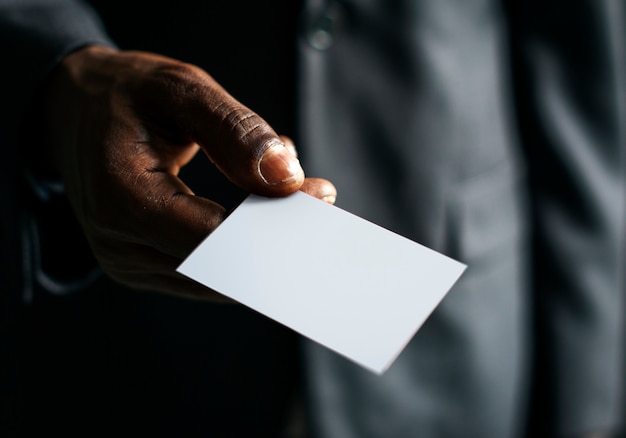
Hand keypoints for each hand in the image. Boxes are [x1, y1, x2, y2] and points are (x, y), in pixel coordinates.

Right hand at [40, 45, 335, 300]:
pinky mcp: (145, 268)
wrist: (78, 114)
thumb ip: (234, 130)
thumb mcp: (179, 89)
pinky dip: (244, 252)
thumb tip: (287, 178)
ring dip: (264, 249)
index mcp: (119, 195)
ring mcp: (130, 263)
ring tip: (295, 204)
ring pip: (219, 281)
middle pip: (219, 270)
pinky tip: (267, 218)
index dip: (270, 228)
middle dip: (278, 246)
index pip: (210, 237)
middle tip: (324, 214)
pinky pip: (208, 276)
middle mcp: (119, 243)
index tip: (320, 204)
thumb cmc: (129, 97)